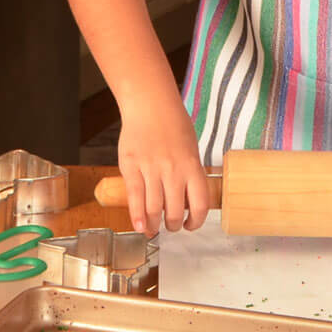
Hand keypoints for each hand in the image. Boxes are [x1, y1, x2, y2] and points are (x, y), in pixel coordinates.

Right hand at [116, 98, 210, 235]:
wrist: (150, 104)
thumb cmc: (173, 123)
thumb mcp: (191, 146)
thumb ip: (190, 172)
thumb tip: (189, 199)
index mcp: (192, 164)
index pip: (200, 203)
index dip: (196, 221)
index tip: (191, 225)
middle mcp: (173, 169)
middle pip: (174, 211)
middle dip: (172, 225)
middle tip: (170, 226)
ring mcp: (151, 168)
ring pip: (153, 209)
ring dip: (154, 225)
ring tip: (153, 228)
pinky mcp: (131, 167)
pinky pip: (134, 198)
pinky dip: (137, 217)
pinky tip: (139, 225)